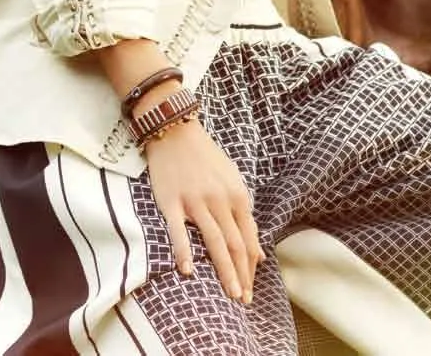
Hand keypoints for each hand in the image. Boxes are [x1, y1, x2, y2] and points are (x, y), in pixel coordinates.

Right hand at [144, 117, 261, 302]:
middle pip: (235, 245)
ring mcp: (195, 201)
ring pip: (214, 242)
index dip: (251, 267)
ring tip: (231, 294)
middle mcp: (220, 200)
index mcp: (237, 195)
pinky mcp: (171, 201)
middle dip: (242, 276)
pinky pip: (178, 231)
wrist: (174, 130)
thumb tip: (259, 252)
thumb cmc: (204, 157)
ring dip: (224, 271)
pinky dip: (184, 251)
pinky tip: (188, 271)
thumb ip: (244, 215)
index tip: (251, 289)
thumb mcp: (232, 181)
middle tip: (243, 300)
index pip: (249, 239)